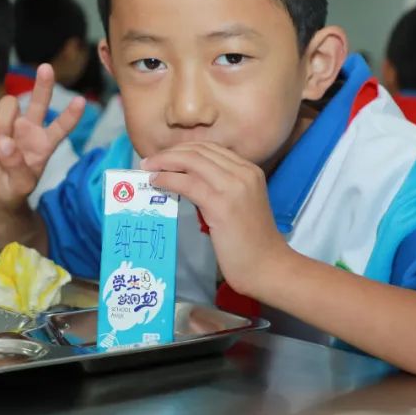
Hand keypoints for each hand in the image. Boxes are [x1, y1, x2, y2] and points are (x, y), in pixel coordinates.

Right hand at [0, 63, 84, 210]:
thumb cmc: (13, 190)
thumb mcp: (20, 186)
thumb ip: (16, 166)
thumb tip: (5, 143)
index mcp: (45, 144)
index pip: (61, 127)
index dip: (71, 115)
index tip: (82, 102)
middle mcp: (30, 129)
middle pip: (40, 101)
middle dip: (43, 85)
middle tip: (46, 68)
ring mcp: (10, 124)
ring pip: (9, 104)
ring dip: (1, 121)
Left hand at [142, 142, 289, 295]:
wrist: (267, 266)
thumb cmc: (251, 243)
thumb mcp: (240, 204)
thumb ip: (221, 188)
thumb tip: (187, 181)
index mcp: (250, 170)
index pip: (211, 148)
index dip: (183, 149)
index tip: (164, 157)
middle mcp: (243, 172)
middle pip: (199, 150)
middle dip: (170, 153)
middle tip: (149, 162)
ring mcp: (233, 187)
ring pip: (191, 162)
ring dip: (164, 163)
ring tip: (148, 169)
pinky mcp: (221, 205)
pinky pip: (187, 183)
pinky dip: (168, 179)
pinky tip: (156, 183)